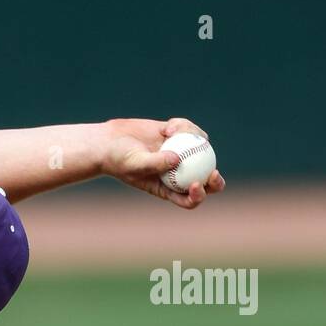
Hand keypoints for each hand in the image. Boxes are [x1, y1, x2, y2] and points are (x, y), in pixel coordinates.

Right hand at [100, 117, 225, 208]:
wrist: (110, 141)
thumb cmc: (118, 158)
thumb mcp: (133, 163)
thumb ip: (154, 163)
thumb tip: (177, 159)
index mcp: (167, 188)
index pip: (188, 199)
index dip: (198, 196)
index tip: (196, 184)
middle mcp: (177, 173)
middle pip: (205, 181)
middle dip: (215, 181)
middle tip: (214, 172)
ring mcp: (180, 154)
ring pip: (201, 150)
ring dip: (193, 139)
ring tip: (170, 132)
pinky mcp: (178, 136)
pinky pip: (191, 131)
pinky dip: (183, 127)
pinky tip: (166, 127)